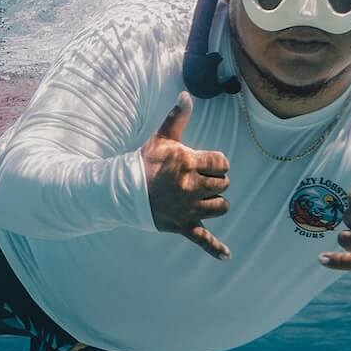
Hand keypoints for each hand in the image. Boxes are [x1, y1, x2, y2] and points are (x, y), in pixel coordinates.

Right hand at [141, 92, 231, 259]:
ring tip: (204, 197)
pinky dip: (216, 248)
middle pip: (224, 183)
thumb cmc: (144, 163)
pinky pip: (203, 239)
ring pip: (221, 207)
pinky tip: (227, 255)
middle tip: (199, 179)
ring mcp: (189, 208)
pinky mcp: (183, 225)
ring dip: (216, 202)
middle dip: (216, 180)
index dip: (217, 161)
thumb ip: (177, 117)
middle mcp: (192, 186)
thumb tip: (186, 94)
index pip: (222, 162)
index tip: (206, 162)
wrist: (122, 190)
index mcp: (189, 163)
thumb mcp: (161, 138)